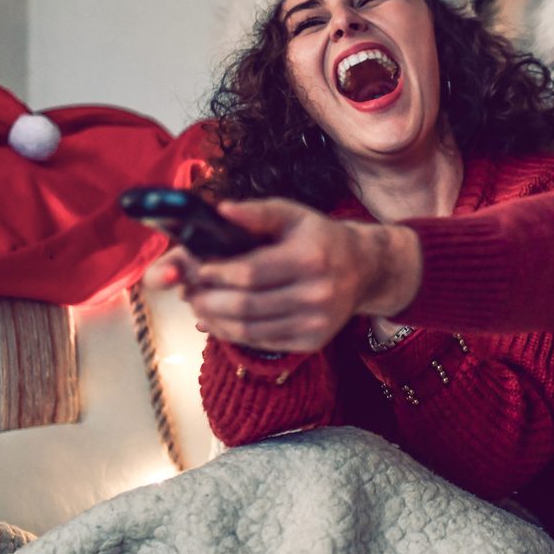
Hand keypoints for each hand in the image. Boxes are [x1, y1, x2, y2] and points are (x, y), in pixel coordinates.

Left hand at [144, 198, 420, 353]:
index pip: (250, 273)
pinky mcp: (313, 341)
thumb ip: (257, 212)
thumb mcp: (294, 215)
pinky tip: (221, 321)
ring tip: (199, 307)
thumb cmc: (320, 238)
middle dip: (208, 301)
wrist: (364, 269)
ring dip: (215, 321)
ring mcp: (316, 322)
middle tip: (189, 293)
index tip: (196, 269)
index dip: (215, 274)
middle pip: (245, 306)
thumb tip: (219, 211)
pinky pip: (263, 342)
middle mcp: (317, 294)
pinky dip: (234, 334)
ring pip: (250, 330)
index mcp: (310, 259)